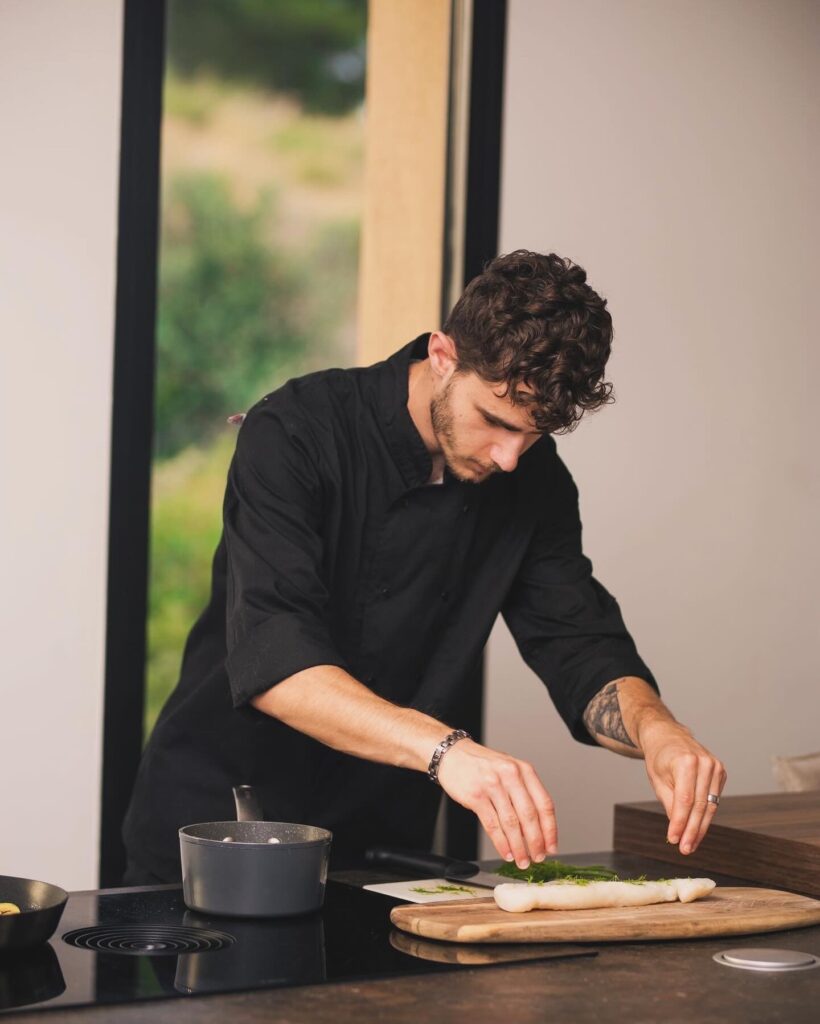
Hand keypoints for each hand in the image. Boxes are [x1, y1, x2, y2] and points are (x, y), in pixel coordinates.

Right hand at [436, 739, 557, 867]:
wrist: (453, 754)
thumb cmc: (483, 765)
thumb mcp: (509, 770)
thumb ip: (524, 792)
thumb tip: (538, 828)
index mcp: (524, 770)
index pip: (544, 804)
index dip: (550, 829)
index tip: (551, 846)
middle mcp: (510, 775)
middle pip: (529, 815)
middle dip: (536, 842)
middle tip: (538, 858)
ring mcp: (492, 785)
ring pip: (511, 823)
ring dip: (519, 847)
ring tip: (522, 860)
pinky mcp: (476, 796)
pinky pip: (492, 824)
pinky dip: (501, 843)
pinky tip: (506, 852)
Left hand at [639, 720, 726, 854]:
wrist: (668, 736)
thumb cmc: (660, 757)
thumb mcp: (658, 780)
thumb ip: (669, 803)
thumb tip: (678, 829)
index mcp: (686, 761)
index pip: (685, 800)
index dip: (680, 823)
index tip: (673, 840)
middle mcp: (704, 763)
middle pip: (700, 805)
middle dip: (692, 830)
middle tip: (684, 849)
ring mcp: (716, 767)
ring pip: (710, 806)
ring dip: (701, 828)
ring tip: (691, 844)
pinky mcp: (721, 772)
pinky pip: (714, 800)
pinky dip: (706, 816)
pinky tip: (698, 829)